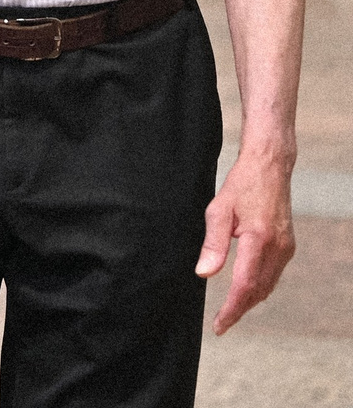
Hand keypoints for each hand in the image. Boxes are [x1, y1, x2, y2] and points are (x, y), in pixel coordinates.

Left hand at [199, 150, 296, 333]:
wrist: (269, 168)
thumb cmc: (241, 185)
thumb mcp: (218, 209)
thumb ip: (212, 244)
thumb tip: (204, 274)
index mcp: (259, 239)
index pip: (244, 284)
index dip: (232, 308)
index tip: (220, 325)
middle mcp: (278, 248)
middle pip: (258, 290)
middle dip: (240, 310)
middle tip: (222, 325)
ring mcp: (286, 248)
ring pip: (268, 285)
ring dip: (250, 301)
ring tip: (230, 313)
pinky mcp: (287, 246)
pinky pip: (273, 274)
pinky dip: (259, 287)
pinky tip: (247, 292)